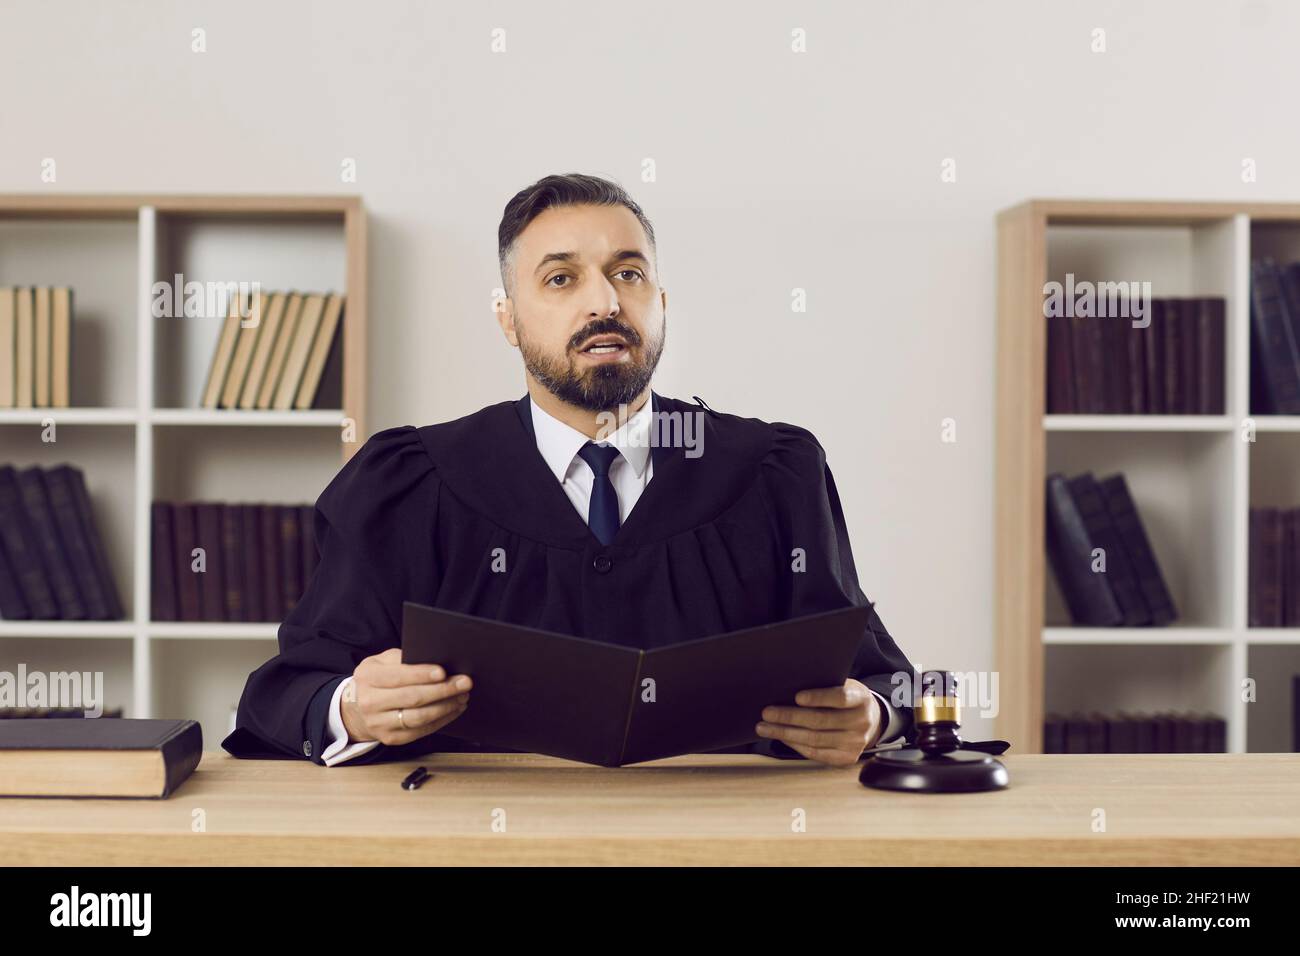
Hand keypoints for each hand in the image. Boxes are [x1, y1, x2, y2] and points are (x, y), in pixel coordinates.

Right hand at [341, 647, 471, 745]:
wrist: (357, 708)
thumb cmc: (377, 679)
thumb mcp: (382, 662)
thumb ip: (402, 659)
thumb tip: (435, 660)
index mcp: (367, 677)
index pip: (398, 676)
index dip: (422, 674)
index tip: (444, 672)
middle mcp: (370, 702)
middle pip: (412, 697)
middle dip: (443, 690)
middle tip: (464, 683)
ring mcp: (379, 723)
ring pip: (419, 717)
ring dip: (446, 706)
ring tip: (462, 696)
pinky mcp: (391, 738)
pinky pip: (421, 730)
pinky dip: (442, 720)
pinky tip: (454, 709)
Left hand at [755, 678, 882, 765]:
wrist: (870, 719)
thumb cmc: (846, 698)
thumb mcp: (843, 684)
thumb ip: (825, 685)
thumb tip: (788, 686)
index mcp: (861, 699)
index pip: (840, 698)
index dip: (819, 697)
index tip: (797, 696)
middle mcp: (861, 722)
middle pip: (821, 721)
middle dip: (790, 717)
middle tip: (767, 713)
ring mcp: (856, 743)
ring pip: (814, 739)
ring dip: (785, 733)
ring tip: (764, 727)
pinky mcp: (847, 758)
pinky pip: (816, 753)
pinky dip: (795, 744)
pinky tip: (781, 736)